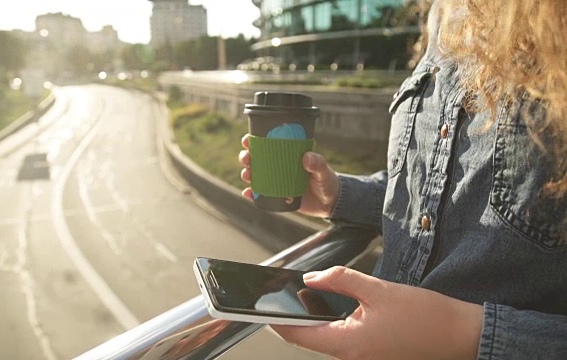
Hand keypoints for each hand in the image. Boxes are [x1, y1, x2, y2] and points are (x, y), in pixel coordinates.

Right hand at [238, 134, 339, 217]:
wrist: (330, 203)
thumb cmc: (328, 181)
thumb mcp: (324, 171)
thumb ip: (317, 163)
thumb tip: (306, 157)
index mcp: (288, 155)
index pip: (268, 144)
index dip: (254, 140)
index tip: (247, 139)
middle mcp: (279, 167)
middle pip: (257, 159)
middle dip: (246, 157)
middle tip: (246, 158)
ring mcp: (277, 181)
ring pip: (256, 176)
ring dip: (247, 174)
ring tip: (247, 175)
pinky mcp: (276, 196)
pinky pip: (260, 195)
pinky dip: (252, 194)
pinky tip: (248, 193)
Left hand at [271, 267, 482, 359]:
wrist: (461, 336)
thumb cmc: (425, 315)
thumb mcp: (378, 289)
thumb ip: (340, 281)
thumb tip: (310, 280)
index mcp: (349, 344)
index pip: (299, 336)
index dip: (276, 321)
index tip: (259, 308)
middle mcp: (353, 358)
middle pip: (310, 340)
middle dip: (292, 318)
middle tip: (278, 295)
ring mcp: (363, 359)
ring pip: (326, 340)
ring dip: (312, 321)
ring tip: (300, 296)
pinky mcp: (373, 356)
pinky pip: (343, 342)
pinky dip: (331, 325)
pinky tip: (330, 307)